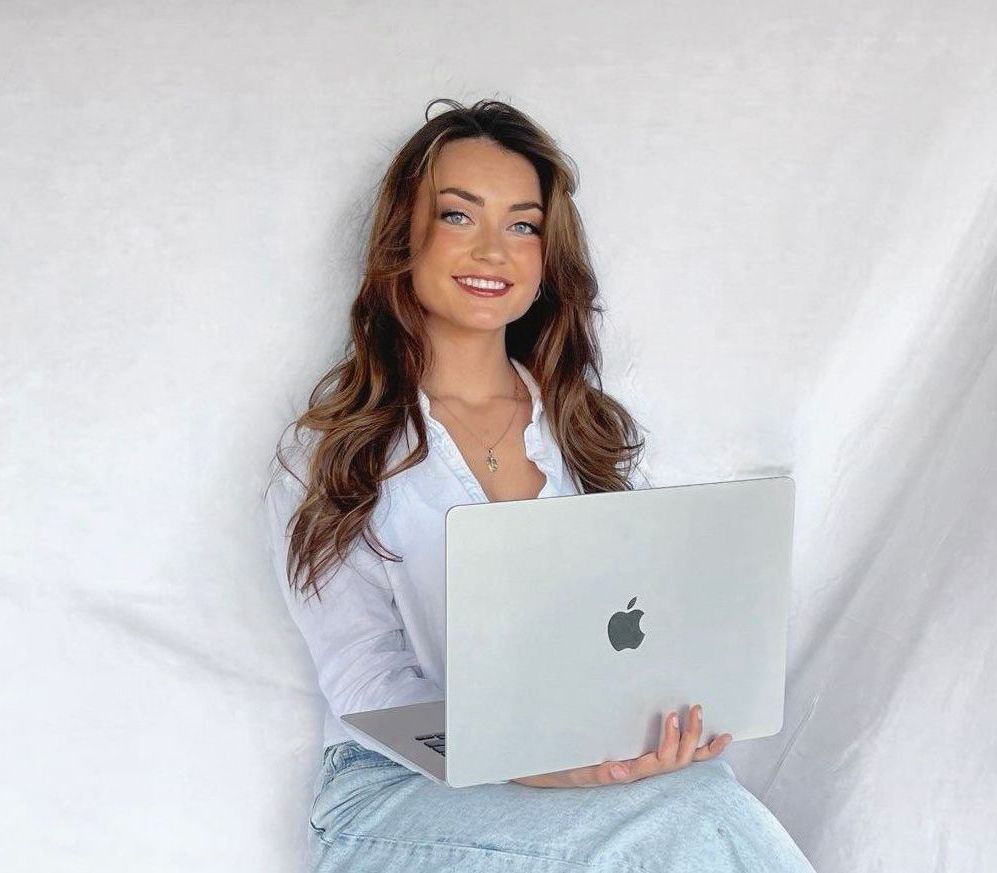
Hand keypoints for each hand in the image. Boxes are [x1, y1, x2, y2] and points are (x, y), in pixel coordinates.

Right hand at [510, 704, 731, 787]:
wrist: (558, 772)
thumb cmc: (568, 770)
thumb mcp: (578, 772)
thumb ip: (598, 772)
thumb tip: (621, 771)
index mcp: (630, 772)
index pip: (658, 761)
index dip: (669, 740)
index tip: (669, 714)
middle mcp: (643, 771)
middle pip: (676, 760)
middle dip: (688, 735)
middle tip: (692, 708)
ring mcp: (648, 767)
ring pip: (682, 760)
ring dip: (696, 738)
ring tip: (698, 712)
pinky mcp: (650, 760)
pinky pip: (682, 759)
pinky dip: (702, 750)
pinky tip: (717, 739)